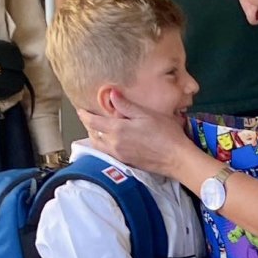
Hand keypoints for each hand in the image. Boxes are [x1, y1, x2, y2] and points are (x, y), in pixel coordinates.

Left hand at [78, 97, 193, 176]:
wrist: (176, 158)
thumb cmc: (166, 134)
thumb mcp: (146, 114)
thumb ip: (126, 106)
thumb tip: (111, 94)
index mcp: (117, 130)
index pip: (92, 122)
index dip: (84, 114)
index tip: (80, 109)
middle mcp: (114, 144)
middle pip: (93, 134)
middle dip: (88, 125)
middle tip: (88, 117)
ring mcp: (119, 155)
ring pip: (99, 145)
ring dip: (95, 136)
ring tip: (97, 128)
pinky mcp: (126, 162)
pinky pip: (107, 152)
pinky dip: (103, 145)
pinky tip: (110, 140)